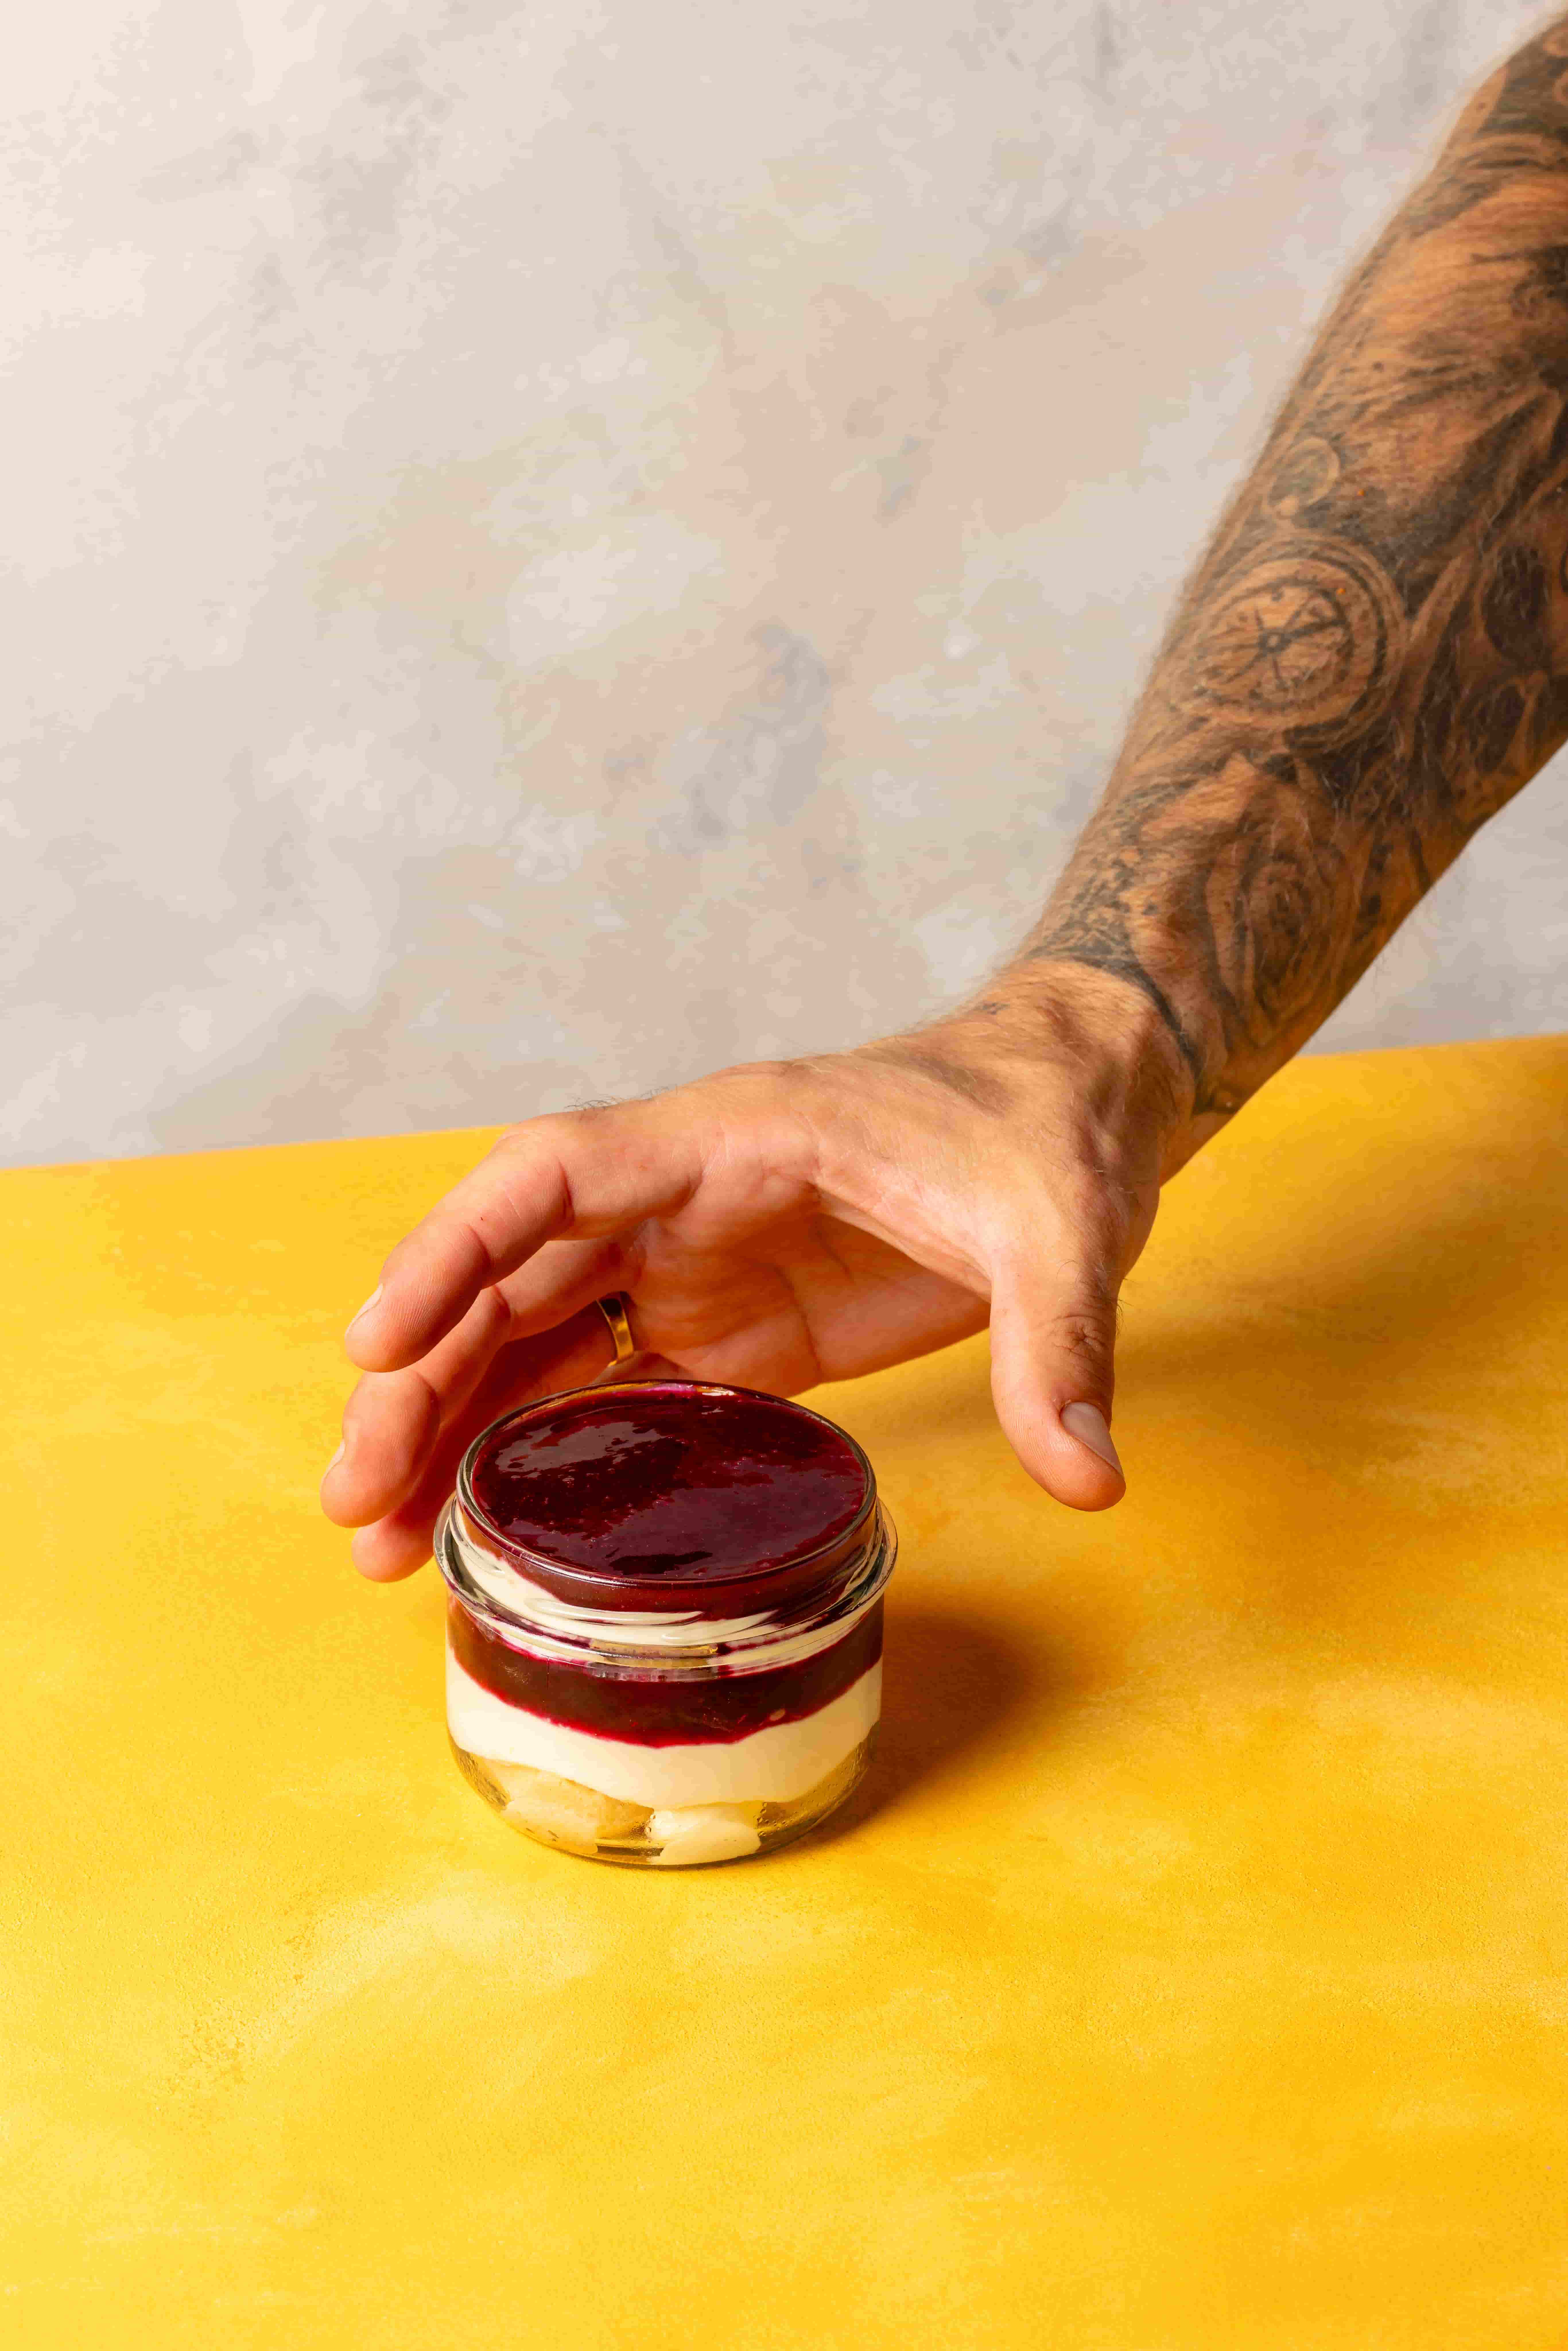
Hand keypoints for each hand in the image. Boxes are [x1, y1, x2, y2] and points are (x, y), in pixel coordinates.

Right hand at [320, 973, 1191, 1578]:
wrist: (1066, 1112)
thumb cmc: (1043, 1135)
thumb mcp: (1064, 1231)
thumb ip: (1061, 1348)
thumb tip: (1092, 1478)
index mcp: (725, 1137)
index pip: (549, 1175)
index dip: (453, 1250)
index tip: (378, 1342)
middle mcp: (679, 1197)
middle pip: (509, 1278)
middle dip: (422, 1381)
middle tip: (355, 1502)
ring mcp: (691, 1263)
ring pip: (533, 1338)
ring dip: (455, 1429)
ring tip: (388, 1543)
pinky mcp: (722, 1324)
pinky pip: (599, 1381)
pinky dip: (535, 1445)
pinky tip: (487, 1521)